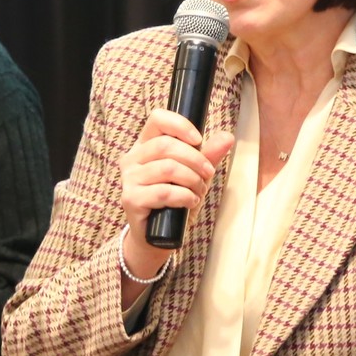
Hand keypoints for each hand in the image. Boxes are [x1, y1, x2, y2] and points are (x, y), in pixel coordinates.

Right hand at [118, 108, 234, 271]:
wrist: (158, 236)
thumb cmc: (174, 200)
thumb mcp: (194, 175)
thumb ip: (208, 155)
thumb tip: (227, 137)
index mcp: (145, 145)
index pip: (157, 119)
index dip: (180, 125)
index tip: (198, 140)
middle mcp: (132, 159)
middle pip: (166, 145)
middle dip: (195, 160)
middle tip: (208, 174)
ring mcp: (129, 179)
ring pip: (167, 168)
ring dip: (192, 180)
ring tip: (198, 191)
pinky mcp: (131, 199)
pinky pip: (164, 192)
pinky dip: (184, 196)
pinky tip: (190, 202)